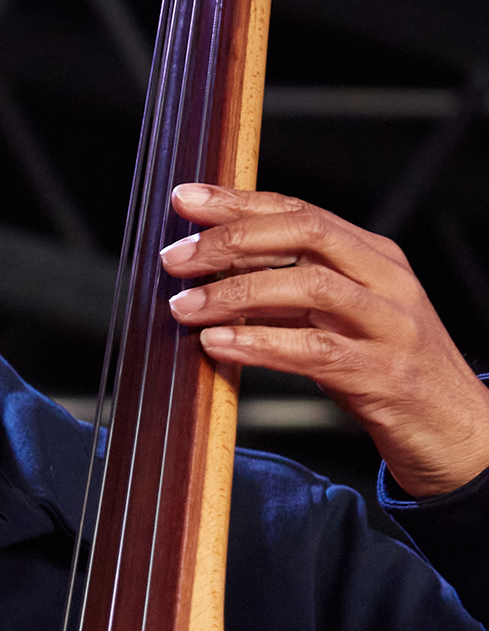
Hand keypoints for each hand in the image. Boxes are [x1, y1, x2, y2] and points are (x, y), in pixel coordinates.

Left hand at [159, 183, 488, 498]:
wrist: (455, 430)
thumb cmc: (387, 369)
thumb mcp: (339, 317)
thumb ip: (287, 292)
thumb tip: (213, 274)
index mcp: (372, 256)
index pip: (298, 212)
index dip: (237, 202)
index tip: (185, 199)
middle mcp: (385, 279)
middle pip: (304, 234)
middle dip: (230, 239)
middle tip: (175, 257)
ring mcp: (388, 324)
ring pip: (308, 287)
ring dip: (235, 293)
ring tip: (183, 306)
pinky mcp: (382, 373)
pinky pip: (314, 349)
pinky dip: (259, 343)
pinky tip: (217, 344)